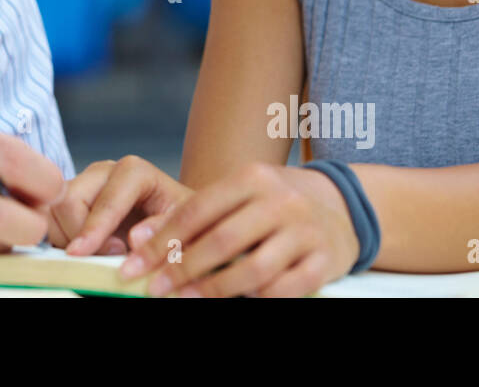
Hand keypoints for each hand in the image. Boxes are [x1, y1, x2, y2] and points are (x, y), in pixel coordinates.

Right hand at [48, 155, 192, 255]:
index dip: (94, 228)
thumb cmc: (182, 225)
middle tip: (99, 260)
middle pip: (69, 200)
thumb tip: (133, 238)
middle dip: (77, 235)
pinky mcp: (69, 201)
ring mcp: (83, 184)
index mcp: (133, 171)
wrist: (173, 224)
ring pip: (52, 211)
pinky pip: (48, 221)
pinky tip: (83, 253)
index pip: (105, 198)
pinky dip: (58, 241)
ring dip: (65, 240)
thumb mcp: (185, 229)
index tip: (83, 254)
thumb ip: (165, 232)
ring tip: (95, 256)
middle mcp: (103, 172)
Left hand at [118, 162, 359, 296]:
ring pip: (253, 269)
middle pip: (221, 241)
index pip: (197, 210)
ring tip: (187, 299)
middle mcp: (280, 201)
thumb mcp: (238, 195)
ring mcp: (305, 231)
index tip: (136, 263)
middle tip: (154, 289)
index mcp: (252, 178)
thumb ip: (193, 213)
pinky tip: (239, 300)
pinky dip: (259, 298)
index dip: (162, 240)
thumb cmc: (274, 203)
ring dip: (214, 289)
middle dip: (181, 269)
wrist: (343, 206)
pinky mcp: (325, 261)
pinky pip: (286, 288)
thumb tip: (138, 237)